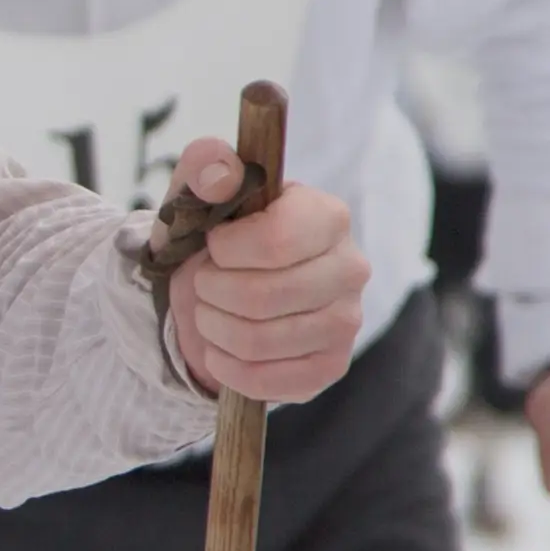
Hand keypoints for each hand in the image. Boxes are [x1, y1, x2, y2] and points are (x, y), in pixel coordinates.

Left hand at [162, 142, 366, 404]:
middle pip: (264, 296)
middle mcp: (351, 268)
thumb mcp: (198, 196)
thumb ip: (205, 169)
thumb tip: (218, 172)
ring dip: (214, 328)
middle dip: (211, 292)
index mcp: (328, 215)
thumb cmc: (215, 239)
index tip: (212, 245)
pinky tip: (221, 349)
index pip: (277, 240)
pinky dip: (228, 368)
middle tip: (202, 283)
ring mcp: (347, 322)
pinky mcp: (331, 367)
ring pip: (261, 340)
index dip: (226, 249)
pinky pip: (269, 381)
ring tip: (208, 312)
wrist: (216, 294)